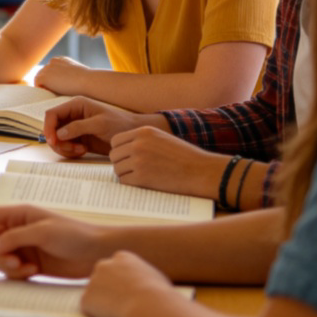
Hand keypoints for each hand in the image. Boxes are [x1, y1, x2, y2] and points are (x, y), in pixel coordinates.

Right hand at [0, 205, 108, 279]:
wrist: (97, 253)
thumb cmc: (74, 235)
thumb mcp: (43, 232)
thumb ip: (15, 237)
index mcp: (18, 214)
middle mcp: (17, 229)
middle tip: (14, 260)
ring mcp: (22, 247)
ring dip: (7, 265)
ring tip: (26, 267)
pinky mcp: (29, 263)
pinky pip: (9, 270)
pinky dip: (16, 273)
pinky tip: (32, 272)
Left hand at [34, 56, 91, 96]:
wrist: (88, 81)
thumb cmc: (88, 82)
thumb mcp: (79, 76)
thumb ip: (70, 77)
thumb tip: (65, 86)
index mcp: (61, 60)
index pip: (50, 70)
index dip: (52, 80)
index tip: (58, 88)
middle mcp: (53, 62)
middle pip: (43, 74)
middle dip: (46, 83)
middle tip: (53, 94)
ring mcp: (47, 69)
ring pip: (39, 79)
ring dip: (44, 87)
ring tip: (52, 96)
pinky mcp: (44, 77)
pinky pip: (38, 85)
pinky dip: (42, 90)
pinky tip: (51, 96)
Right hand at [43, 97, 154, 157]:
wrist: (132, 134)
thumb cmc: (119, 125)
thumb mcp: (100, 124)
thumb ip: (78, 127)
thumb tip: (59, 133)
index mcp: (76, 105)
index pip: (52, 114)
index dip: (48, 127)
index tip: (53, 141)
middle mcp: (72, 115)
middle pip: (52, 128)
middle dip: (59, 141)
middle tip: (72, 149)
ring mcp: (74, 127)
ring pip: (57, 139)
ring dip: (65, 148)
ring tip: (81, 150)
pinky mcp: (77, 138)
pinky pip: (65, 146)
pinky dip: (70, 151)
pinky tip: (83, 150)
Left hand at [81, 251, 173, 316]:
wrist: (148, 305)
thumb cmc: (159, 293)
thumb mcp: (156, 277)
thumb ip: (144, 275)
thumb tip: (146, 282)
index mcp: (121, 257)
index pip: (117, 267)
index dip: (123, 282)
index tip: (129, 292)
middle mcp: (103, 265)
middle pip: (102, 278)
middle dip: (108, 289)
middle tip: (122, 305)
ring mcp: (92, 281)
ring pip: (96, 295)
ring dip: (105, 304)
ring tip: (123, 314)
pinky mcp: (86, 299)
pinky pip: (91, 310)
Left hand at [109, 127, 225, 197]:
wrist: (202, 171)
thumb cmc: (184, 157)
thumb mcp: (162, 139)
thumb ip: (142, 141)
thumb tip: (122, 151)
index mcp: (143, 132)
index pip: (116, 141)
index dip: (120, 151)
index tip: (127, 158)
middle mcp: (138, 144)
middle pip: (114, 156)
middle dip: (121, 164)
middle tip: (133, 171)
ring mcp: (139, 160)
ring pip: (117, 169)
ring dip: (126, 175)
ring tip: (141, 177)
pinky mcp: (141, 177)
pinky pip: (124, 181)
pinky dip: (130, 184)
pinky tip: (143, 184)